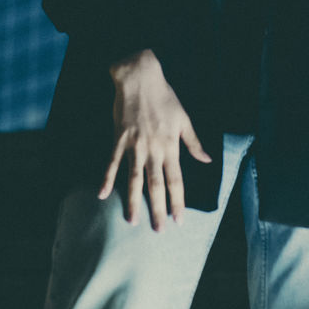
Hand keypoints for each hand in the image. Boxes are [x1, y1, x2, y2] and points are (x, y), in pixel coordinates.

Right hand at [99, 48, 211, 230]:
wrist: (140, 78)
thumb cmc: (164, 97)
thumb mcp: (184, 118)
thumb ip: (193, 142)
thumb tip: (206, 160)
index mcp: (170, 146)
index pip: (176, 180)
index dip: (178, 201)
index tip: (179, 220)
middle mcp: (153, 149)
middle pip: (156, 185)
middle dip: (158, 209)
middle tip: (158, 230)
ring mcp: (134, 145)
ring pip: (134, 179)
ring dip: (133, 201)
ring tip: (132, 221)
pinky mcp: (119, 139)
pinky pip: (111, 162)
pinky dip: (106, 178)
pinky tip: (102, 194)